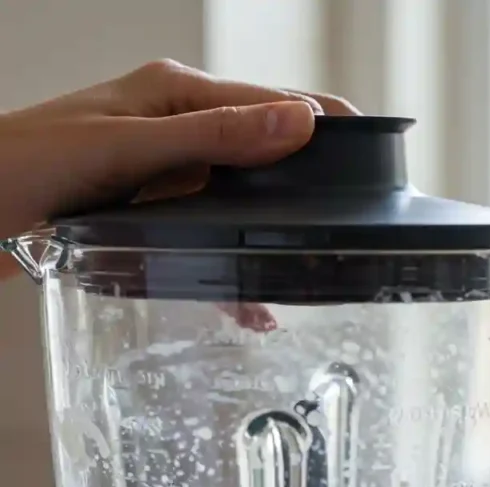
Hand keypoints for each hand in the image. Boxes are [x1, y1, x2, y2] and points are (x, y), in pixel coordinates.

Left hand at [0, 59, 356, 276]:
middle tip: (342, 226)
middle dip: (303, 188)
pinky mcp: (150, 210)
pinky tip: (247, 304)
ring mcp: (165, 171)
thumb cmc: (31, 163)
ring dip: (267, 238)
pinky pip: (208, 232)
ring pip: (239, 202)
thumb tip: (295, 124)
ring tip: (298, 286)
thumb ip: (213, 137)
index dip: (323, 123)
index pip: (272, 100)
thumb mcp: (129, 148)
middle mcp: (177, 127)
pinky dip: (230, 263)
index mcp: (177, 93)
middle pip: (263, 154)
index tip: (370, 148)